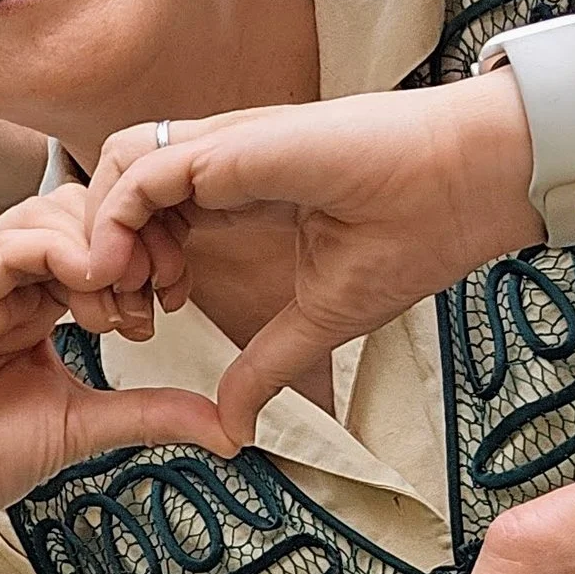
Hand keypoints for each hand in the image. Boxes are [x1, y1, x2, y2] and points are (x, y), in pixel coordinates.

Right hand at [0, 187, 234, 557]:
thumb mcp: (83, 427)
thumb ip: (148, 413)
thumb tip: (228, 427)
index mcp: (34, 304)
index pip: (95, 240)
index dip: (144, 251)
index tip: (174, 295)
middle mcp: (3, 286)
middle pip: (72, 211)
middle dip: (127, 238)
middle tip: (156, 289)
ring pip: (39, 217)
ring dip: (94, 242)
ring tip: (119, 295)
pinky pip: (1, 249)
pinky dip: (50, 252)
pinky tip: (85, 283)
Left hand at [78, 76, 542, 442]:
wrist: (477, 184)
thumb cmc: (418, 236)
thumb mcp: (320, 318)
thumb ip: (265, 366)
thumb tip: (235, 429)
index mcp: (237, 197)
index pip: (146, 219)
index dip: (124, 271)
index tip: (143, 327)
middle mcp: (219, 166)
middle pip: (114, 191)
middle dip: (97, 254)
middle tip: (117, 319)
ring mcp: (223, 149)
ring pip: (114, 169)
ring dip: (101, 233)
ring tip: (122, 296)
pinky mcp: (233, 144)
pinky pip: (141, 169)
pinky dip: (116, 219)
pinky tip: (127, 272)